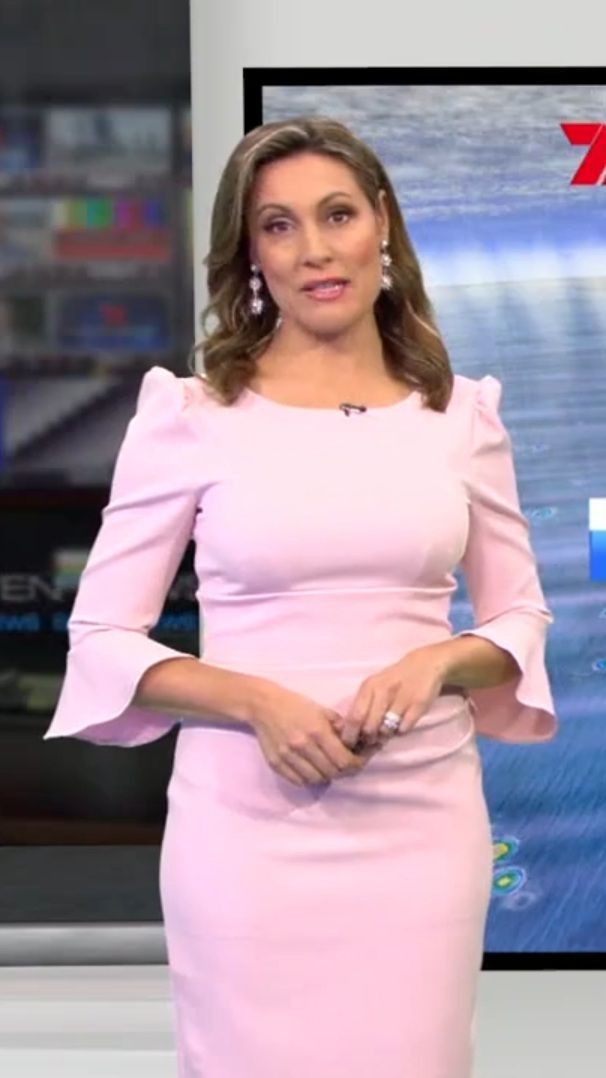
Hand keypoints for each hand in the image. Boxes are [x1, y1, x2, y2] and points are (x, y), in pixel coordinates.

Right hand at [248, 680, 381, 786]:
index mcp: (317, 731)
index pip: (343, 760)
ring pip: (316, 780)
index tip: (359, 761)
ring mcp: (287, 757)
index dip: (356, 764)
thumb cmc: (296, 705)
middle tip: (346, 765)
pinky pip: (299, 781)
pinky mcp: (276, 764)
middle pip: (331, 772)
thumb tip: (356, 743)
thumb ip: (339, 727)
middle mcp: (302, 746)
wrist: (264, 706)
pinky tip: (312, 769)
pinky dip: (309, 779)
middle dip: (343, 771)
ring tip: (328, 767)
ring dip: (326, 776)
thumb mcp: (322, 710)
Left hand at [331, 645, 450, 749]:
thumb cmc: (393, 680)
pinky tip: (402, 723)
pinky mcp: (418, 705)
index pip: (354, 717)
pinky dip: (401, 730)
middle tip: (371, 740)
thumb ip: (362, 706)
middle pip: (369, 727)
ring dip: (385, 736)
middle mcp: (383, 691)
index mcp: (369, 686)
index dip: (350, 735)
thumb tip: (351, 734)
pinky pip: (404, 729)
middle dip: (368, 739)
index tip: (350, 745)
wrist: (425, 665)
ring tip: (387, 730)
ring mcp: (402, 698)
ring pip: (386, 730)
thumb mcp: (374, 687)